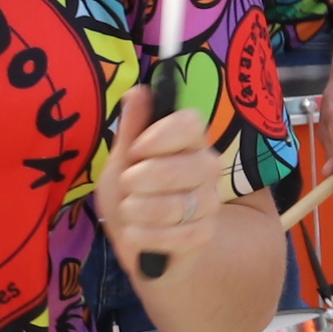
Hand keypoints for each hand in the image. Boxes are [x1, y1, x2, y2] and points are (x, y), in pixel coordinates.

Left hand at [96, 88, 231, 272]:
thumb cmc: (132, 193)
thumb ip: (132, 128)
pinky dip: (143, 237)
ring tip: (131, 212)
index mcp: (190, 142)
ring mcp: (209, 203)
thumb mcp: (123, 160)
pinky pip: (174, 236)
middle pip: (179, 168)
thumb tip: (138, 91)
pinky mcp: (204, 234)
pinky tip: (137, 234)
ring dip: (136, 211)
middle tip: (128, 186)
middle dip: (138, 181)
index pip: (191, 124)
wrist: (139, 240)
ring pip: (172, 206)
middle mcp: (208, 168)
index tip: (136, 150)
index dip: (159, 136)